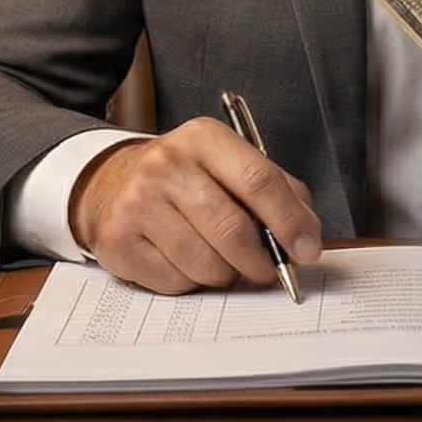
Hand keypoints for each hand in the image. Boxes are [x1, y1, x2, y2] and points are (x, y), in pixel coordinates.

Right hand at [67, 119, 323, 292]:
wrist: (114, 183)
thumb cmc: (189, 181)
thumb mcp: (232, 167)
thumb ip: (279, 194)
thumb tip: (307, 239)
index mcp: (203, 138)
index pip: (259, 181)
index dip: (290, 221)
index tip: (307, 250)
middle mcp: (166, 163)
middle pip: (234, 230)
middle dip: (261, 262)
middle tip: (267, 270)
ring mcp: (138, 201)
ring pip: (207, 265)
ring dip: (224, 274)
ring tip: (215, 257)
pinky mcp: (118, 239)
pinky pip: (175, 283)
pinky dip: (189, 282)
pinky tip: (180, 259)